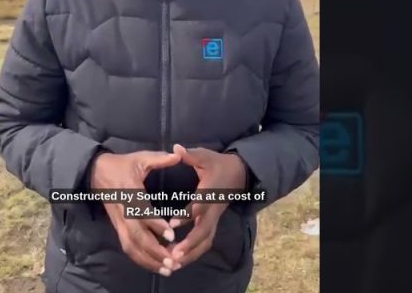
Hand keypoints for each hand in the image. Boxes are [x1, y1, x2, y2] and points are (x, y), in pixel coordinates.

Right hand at [90, 151, 181, 275]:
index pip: (142, 213)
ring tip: (167, 269)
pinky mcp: (118, 228)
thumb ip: (159, 159)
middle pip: (136, 236)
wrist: (96, 172)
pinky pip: (128, 247)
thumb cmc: (122, 165)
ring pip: (131, 246)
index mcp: (130, 193)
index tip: (171, 235)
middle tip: (173, 260)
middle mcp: (123, 212)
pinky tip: (156, 266)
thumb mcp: (140, 158)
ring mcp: (119, 222)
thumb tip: (178, 155)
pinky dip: (141, 259)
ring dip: (149, 260)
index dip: (156, 225)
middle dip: (154, 251)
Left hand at [168, 144, 247, 267]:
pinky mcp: (213, 224)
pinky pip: (205, 243)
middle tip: (173, 254)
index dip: (186, 215)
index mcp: (209, 193)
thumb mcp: (205, 156)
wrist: (239, 174)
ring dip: (190, 254)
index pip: (198, 207)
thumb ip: (190, 155)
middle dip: (189, 244)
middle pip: (203, 232)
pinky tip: (179, 260)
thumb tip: (175, 147)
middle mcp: (212, 210)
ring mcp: (214, 219)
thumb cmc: (218, 164)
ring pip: (205, 242)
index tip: (172, 224)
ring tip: (173, 264)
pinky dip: (193, 253)